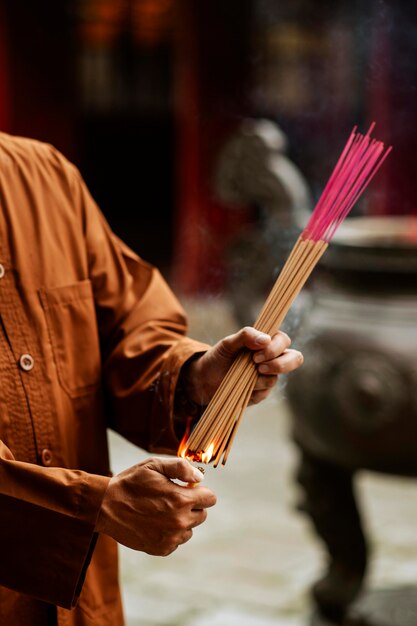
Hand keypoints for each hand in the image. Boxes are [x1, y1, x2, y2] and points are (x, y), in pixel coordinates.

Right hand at [96, 457, 216, 554]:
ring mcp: (170, 538)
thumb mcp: (154, 465)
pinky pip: (176, 542)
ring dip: (181, 520)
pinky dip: (170, 533)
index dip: (200, 491)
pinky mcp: (161, 549)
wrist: (105, 506)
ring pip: (189, 529)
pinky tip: (155, 523)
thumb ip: (181, 468)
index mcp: (181, 499)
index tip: (187, 488)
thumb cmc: (131, 482)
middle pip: (202, 515)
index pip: (210, 498)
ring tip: (161, 511)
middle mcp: (179, 521)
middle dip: (191, 506)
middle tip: (171, 498)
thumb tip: (200, 477)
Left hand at [182, 327, 302, 405]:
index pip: (284, 340)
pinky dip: (251, 389)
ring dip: (257, 378)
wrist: (205, 378)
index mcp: (266, 343)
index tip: (256, 354)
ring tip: (243, 376)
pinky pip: (264, 392)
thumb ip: (245, 336)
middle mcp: (272, 359)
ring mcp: (268, 376)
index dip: (275, 347)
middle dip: (280, 364)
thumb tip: (265, 339)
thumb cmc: (219, 356)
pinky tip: (241, 386)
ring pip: (275, 378)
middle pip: (295, 358)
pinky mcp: (261, 392)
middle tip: (258, 367)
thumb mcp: (228, 343)